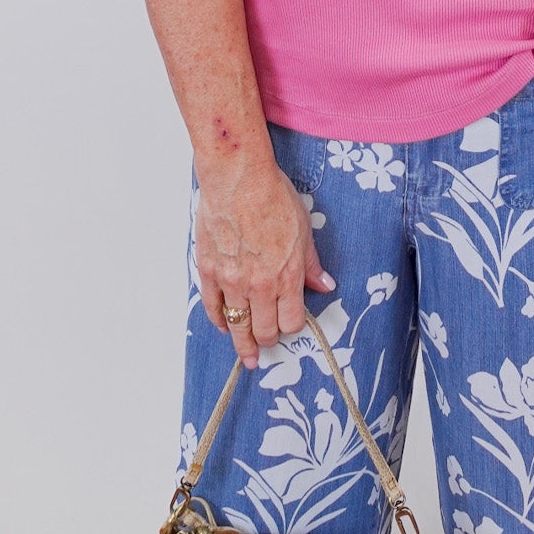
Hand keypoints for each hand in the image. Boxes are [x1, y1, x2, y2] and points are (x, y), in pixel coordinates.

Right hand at [194, 160, 335, 369]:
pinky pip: (213, 307)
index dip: (292, 327)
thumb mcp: (303, 229)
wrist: (238, 178)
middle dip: (268, 339)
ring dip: (243, 342)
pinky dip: (220, 320)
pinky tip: (224, 325)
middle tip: (267, 344)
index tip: (289, 325)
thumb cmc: (272, 197)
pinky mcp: (209, 271)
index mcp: (287, 276)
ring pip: (238, 325)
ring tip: (246, 355)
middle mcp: (259, 285)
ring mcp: (232, 281)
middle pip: (264, 330)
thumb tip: (324, 284)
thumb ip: (311, 263)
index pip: (292, 321)